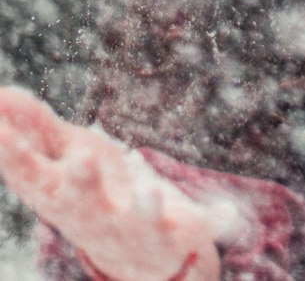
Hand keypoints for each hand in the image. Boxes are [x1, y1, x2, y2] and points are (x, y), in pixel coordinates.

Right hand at [0, 88, 220, 280]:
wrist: (144, 263)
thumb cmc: (95, 196)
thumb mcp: (63, 160)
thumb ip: (34, 130)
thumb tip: (0, 94)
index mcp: (62, 196)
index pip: (32, 175)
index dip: (14, 153)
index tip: (0, 128)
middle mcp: (95, 216)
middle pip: (82, 201)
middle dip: (82, 181)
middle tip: (82, 158)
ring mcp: (137, 229)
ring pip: (139, 221)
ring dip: (144, 207)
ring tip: (151, 192)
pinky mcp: (177, 232)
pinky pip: (198, 227)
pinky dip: (213, 221)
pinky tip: (229, 213)